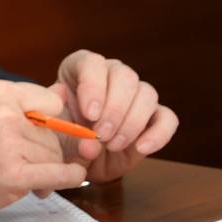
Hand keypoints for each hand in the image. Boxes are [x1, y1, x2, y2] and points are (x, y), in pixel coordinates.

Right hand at [0, 81, 88, 221]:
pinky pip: (59, 174)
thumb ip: (20, 102)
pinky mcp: (13, 174)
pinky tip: (68, 179)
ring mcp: (8, 144)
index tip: (34, 133)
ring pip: (55, 155)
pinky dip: (69, 178)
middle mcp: (3, 113)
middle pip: (54, 132)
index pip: (50, 102)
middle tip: (23, 162)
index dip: (46, 120)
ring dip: (46, 169)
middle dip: (45, 150)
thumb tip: (63, 94)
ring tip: (20, 176)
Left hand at [52, 51, 177, 183]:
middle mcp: (112, 75)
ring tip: (112, 145)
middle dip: (114, 109)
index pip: (92, 63)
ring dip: (131, 123)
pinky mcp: (155, 117)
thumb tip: (86, 117)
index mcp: (81, 69)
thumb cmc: (61, 136)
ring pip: (147, 94)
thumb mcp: (53, 129)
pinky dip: (158, 134)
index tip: (89, 114)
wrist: (77, 158)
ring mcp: (136, 94)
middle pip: (125, 77)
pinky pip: (167, 118)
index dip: (93, 86)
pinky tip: (141, 148)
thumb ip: (63, 123)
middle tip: (100, 135)